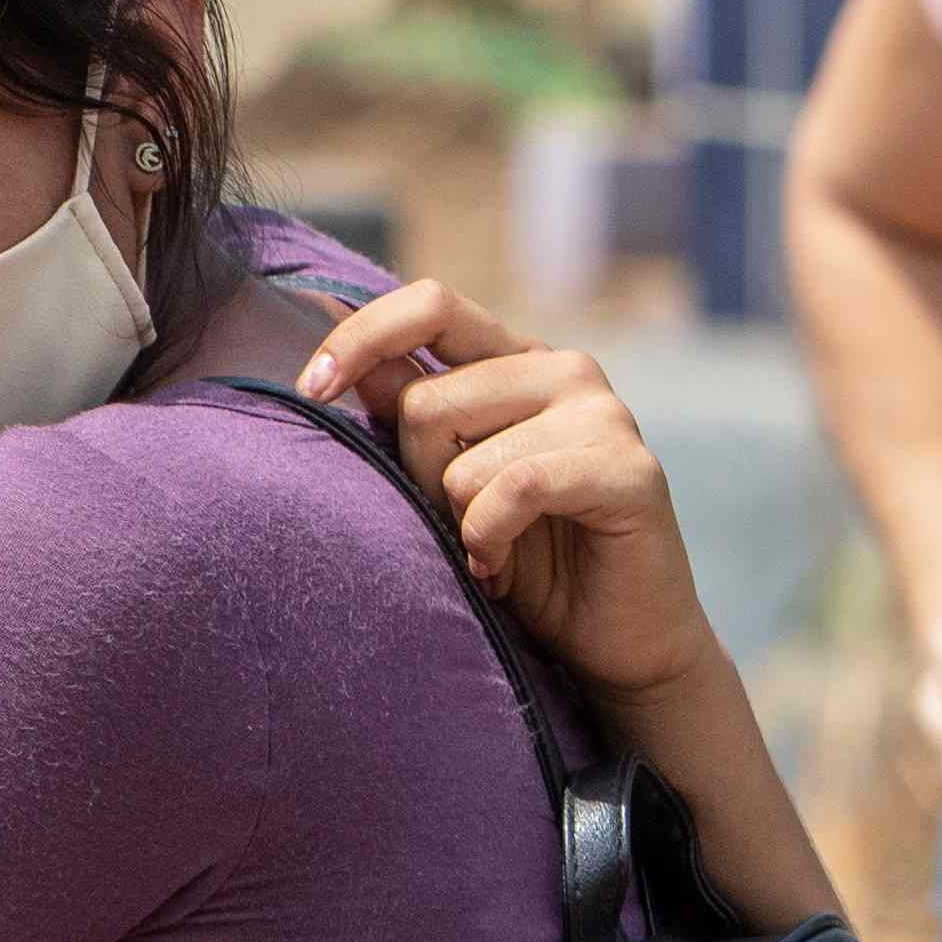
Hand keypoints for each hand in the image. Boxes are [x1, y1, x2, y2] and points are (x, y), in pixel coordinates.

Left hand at [296, 283, 717, 701]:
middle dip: (420, 480)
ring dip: (459, 522)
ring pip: (464, 460)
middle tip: (456, 524)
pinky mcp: (629, 468)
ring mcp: (603, 413)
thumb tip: (349, 364)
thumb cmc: (523, 558)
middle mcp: (563, 370)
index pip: (430, 305)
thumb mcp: (445, 483)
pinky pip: (514, 489)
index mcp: (515, 360)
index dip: (361, 337)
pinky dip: (489, 538)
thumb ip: (409, 417)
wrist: (611, 637)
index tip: (312, 388)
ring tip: (491, 550)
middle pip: (426, 403)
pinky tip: (500, 566)